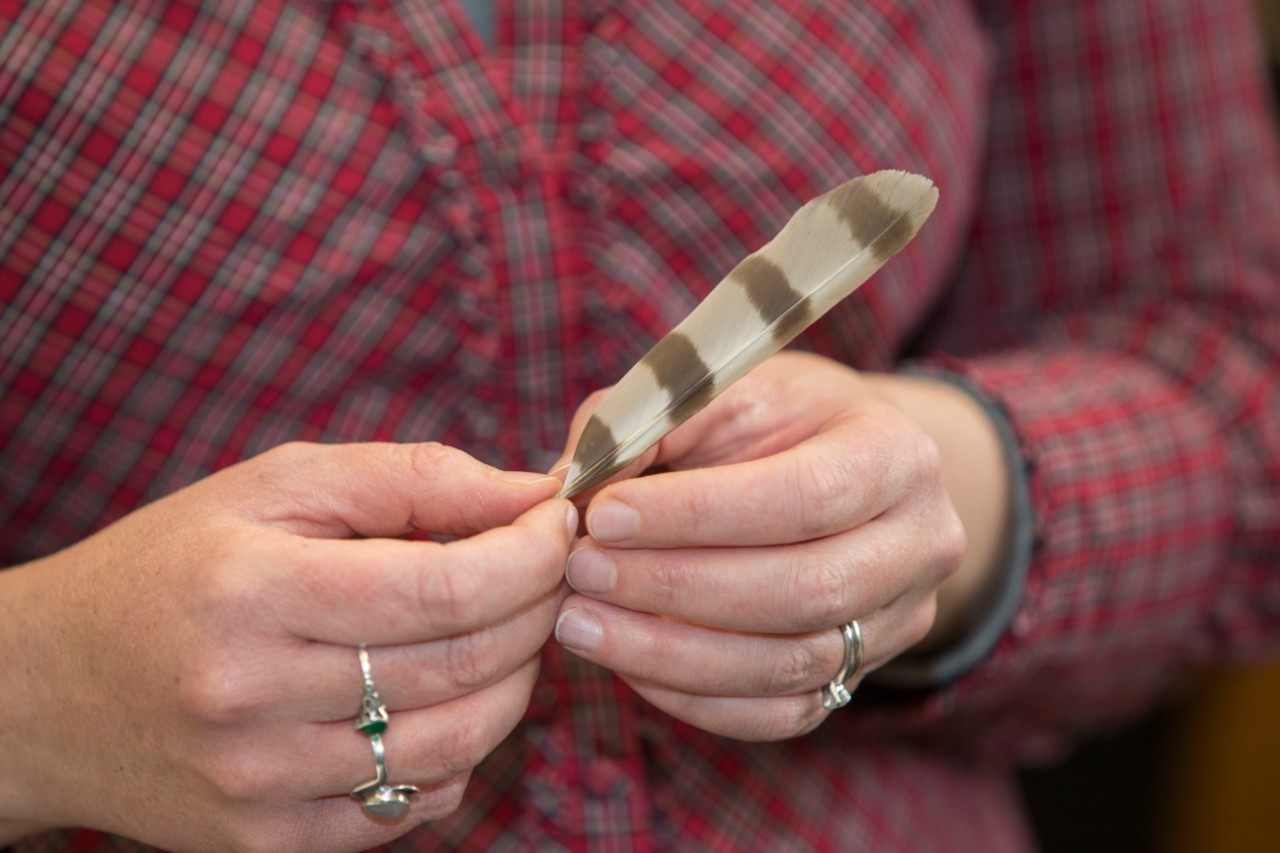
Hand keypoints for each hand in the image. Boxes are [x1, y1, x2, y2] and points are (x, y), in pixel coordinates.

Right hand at [0, 442, 574, 850]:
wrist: (48, 689)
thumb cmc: (174, 565)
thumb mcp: (279, 486)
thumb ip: (412, 480)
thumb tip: (531, 493)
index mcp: (256, 591)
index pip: (447, 586)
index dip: (531, 555)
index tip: (557, 524)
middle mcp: (256, 698)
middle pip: (466, 665)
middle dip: (538, 608)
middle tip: (546, 570)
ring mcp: (263, 784)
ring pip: (459, 743)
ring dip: (516, 679)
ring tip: (506, 629)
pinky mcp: (269, 841)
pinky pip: (415, 806)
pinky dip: (461, 751)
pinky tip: (445, 699)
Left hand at [552, 352, 999, 741]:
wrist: (833, 469)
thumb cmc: (767, 420)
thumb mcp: (720, 389)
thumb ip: (651, 421)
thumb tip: (575, 484)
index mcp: (897, 455)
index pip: (808, 497)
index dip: (701, 514)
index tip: (604, 513)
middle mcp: (920, 545)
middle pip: (805, 590)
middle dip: (676, 587)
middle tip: (580, 571)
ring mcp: (897, 624)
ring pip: (789, 665)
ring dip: (669, 651)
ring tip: (579, 622)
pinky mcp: (858, 678)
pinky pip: (776, 713)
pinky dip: (692, 696)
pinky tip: (624, 661)